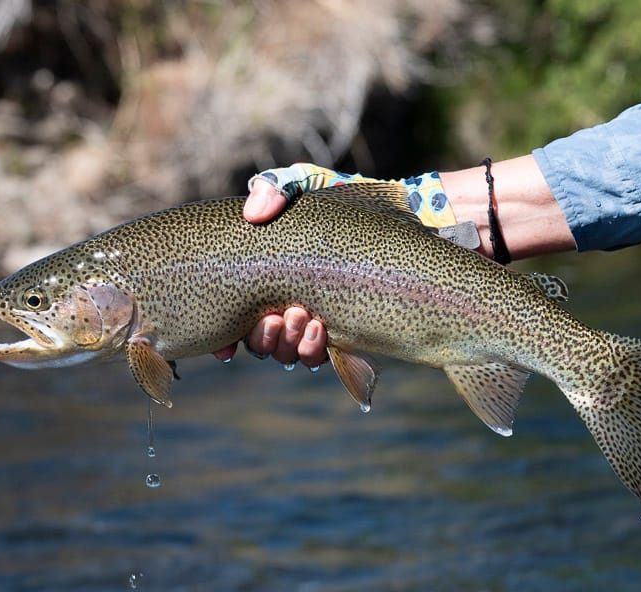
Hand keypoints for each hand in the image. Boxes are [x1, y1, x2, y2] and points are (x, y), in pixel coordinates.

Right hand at [214, 162, 458, 365]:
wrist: (420, 223)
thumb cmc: (361, 202)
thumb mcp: (315, 185)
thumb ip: (280, 186)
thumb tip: (253, 211)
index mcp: (270, 274)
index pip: (234, 312)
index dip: (222, 334)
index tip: (220, 344)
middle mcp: (289, 299)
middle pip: (257, 339)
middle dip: (260, 335)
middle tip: (279, 315)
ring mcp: (319, 317)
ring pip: (286, 352)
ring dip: (287, 344)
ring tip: (304, 317)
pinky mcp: (349, 331)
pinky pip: (321, 357)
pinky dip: (314, 349)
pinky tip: (323, 328)